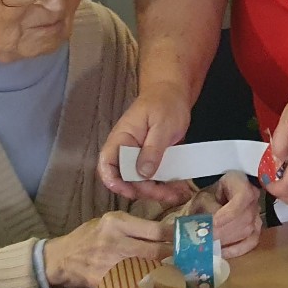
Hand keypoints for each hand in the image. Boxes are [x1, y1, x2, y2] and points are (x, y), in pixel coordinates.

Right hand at [44, 212, 173, 287]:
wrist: (62, 258)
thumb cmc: (90, 236)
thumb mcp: (110, 221)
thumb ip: (135, 226)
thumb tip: (165, 233)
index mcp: (117, 223)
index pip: (154, 230)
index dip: (172, 236)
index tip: (184, 239)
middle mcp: (115, 242)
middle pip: (154, 252)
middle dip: (172, 256)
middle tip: (185, 258)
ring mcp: (110, 263)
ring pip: (147, 269)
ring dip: (163, 272)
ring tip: (175, 272)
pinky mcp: (106, 281)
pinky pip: (133, 284)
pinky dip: (146, 285)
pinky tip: (155, 285)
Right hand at [98, 80, 195, 202]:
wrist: (174, 93)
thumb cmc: (165, 103)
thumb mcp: (162, 125)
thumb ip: (152, 149)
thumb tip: (143, 174)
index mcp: (122, 139)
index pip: (107, 163)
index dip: (113, 181)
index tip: (129, 192)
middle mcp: (127, 151)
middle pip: (127, 178)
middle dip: (146, 191)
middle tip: (169, 195)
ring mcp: (140, 156)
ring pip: (142, 182)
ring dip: (158, 192)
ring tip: (179, 195)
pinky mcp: (153, 160)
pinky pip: (155, 177)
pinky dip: (166, 185)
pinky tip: (180, 189)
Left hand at [184, 171, 264, 258]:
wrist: (213, 201)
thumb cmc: (209, 196)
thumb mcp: (203, 198)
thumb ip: (208, 209)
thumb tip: (212, 226)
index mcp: (240, 182)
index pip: (243, 196)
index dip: (230, 212)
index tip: (214, 222)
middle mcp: (254, 197)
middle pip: (245, 217)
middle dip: (224, 230)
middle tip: (207, 238)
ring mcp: (257, 214)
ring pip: (248, 230)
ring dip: (228, 239)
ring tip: (211, 244)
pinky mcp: (256, 229)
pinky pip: (251, 242)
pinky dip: (237, 249)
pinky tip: (222, 252)